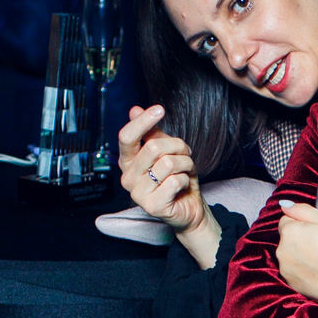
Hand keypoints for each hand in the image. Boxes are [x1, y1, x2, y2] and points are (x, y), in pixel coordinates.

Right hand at [117, 104, 205, 233]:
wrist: (190, 208)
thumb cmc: (177, 178)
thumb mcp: (167, 151)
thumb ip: (152, 133)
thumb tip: (134, 109)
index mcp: (128, 161)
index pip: (127, 137)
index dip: (142, 121)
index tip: (159, 109)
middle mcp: (128, 177)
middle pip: (153, 147)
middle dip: (178, 147)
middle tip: (186, 154)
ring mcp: (137, 193)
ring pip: (167, 163)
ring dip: (185, 164)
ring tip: (186, 171)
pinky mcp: (152, 206)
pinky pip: (174, 181)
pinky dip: (185, 180)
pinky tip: (183, 187)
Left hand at [276, 199, 317, 306]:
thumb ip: (301, 209)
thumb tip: (285, 206)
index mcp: (289, 231)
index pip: (286, 220)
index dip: (301, 224)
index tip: (314, 232)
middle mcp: (282, 249)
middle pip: (286, 239)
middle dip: (298, 240)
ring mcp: (285, 268)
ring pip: (289, 256)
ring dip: (299, 255)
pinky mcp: (290, 282)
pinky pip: (293, 272)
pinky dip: (301, 270)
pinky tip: (316, 271)